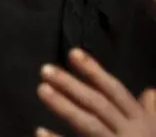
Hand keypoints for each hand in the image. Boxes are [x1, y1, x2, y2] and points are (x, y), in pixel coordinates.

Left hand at [37, 48, 155, 136]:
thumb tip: (150, 92)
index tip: (73, 53)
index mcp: (140, 122)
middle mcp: (130, 133)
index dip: (95, 71)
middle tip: (45, 69)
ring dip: (65, 106)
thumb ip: (152, 112)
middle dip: (73, 85)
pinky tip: (39, 131)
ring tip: (41, 89)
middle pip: (99, 105)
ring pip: (89, 125)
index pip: (115, 91)